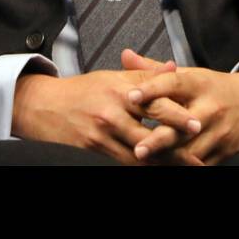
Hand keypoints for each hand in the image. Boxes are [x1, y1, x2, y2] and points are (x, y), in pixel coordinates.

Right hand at [11, 52, 204, 164]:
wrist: (41, 105)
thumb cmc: (80, 91)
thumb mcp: (111, 76)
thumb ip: (144, 74)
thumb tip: (173, 66)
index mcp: (120, 88)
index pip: (155, 100)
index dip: (177, 114)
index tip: (197, 124)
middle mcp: (112, 110)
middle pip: (151, 132)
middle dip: (176, 148)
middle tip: (197, 159)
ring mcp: (101, 133)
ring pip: (138, 155)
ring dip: (162, 164)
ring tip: (182, 170)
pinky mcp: (91, 150)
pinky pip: (121, 163)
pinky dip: (138, 168)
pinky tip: (152, 171)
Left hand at [125, 55, 238, 165]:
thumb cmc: (214, 88)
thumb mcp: (190, 74)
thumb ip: (155, 69)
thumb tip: (125, 56)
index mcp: (199, 83)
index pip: (173, 83)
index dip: (152, 89)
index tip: (131, 97)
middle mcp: (210, 107)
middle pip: (182, 126)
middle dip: (159, 140)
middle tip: (137, 148)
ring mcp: (219, 132)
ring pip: (190, 150)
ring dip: (168, 158)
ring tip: (145, 163)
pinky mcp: (225, 152)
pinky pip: (200, 163)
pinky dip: (182, 167)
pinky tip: (164, 168)